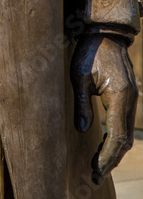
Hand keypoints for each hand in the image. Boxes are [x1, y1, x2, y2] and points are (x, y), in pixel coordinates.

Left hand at [71, 33, 137, 182]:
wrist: (104, 35)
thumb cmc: (89, 52)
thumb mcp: (79, 75)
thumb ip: (82, 103)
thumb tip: (83, 130)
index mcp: (120, 97)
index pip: (116, 135)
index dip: (107, 156)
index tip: (95, 169)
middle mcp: (130, 101)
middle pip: (124, 139)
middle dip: (111, 159)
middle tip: (94, 175)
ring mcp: (131, 100)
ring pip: (126, 134)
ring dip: (114, 152)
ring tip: (98, 167)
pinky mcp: (127, 98)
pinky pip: (123, 124)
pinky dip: (116, 139)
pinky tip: (104, 148)